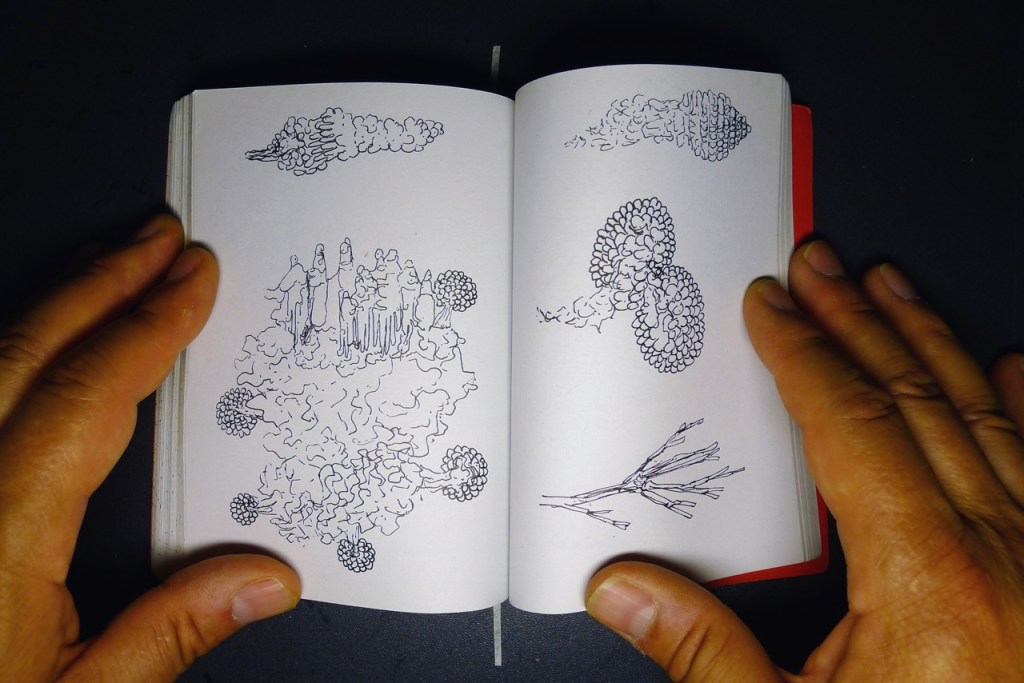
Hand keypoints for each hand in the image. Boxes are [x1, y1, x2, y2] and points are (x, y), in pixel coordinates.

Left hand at [0, 215, 300, 681]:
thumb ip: (170, 633)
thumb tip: (270, 580)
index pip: (85, 398)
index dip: (146, 327)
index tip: (192, 278)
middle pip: (25, 354)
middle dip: (100, 283)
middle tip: (158, 238)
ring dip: (55, 305)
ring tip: (113, 270)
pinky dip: (15, 353)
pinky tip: (40, 348)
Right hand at [586, 241, 1023, 679]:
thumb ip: (706, 654)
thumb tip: (620, 592)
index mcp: (928, 579)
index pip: (848, 423)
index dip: (802, 352)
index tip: (772, 305)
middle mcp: (1002, 550)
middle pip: (915, 394)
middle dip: (859, 318)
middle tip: (822, 263)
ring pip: (985, 410)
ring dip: (930, 338)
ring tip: (892, 285)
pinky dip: (1022, 404)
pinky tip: (1012, 366)